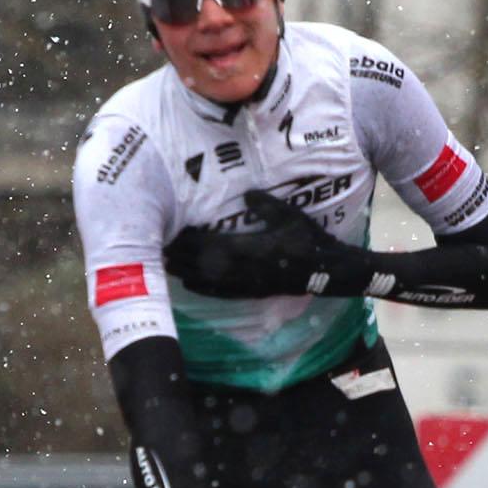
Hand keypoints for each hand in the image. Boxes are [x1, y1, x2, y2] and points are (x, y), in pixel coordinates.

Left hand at [164, 190, 369, 297]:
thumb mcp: (291, 216)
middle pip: (206, 265)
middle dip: (183, 257)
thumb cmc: (309, 240)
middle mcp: (247, 269)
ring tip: (168, 267)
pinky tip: (191, 286)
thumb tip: (247, 194)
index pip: (215, 245)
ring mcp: (249, 284)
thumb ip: (267, 206)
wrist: (326, 270)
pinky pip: (223, 293)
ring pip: (210, 281)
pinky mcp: (253, 293)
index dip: (193, 241)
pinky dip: (204, 290)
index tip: (175, 233)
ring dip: (188, 274)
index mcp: (254, 248)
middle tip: (161, 249)